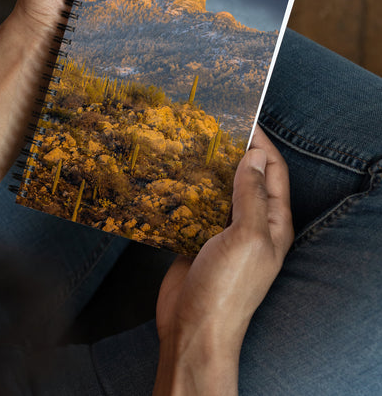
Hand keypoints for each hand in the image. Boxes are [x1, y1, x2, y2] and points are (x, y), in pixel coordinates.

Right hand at [154, 126, 292, 395]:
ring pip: (219, 191)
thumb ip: (252, 196)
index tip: (243, 119)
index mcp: (273, 223)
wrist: (193, 329)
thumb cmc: (226, 288)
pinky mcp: (197, 237)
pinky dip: (189, 189)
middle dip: (233, 152)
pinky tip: (174, 174)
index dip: (261, 144)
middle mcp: (252, 224)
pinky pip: (196, 206)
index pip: (273, 172)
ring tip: (190, 144)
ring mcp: (223, 232)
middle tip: (211, 127)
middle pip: (247, 178)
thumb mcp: (247, 238)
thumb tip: (254, 156)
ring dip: (209, 170)